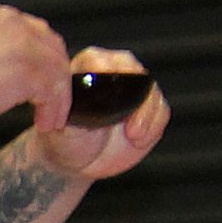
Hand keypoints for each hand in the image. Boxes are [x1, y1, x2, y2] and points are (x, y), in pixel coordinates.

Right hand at [0, 0, 71, 134]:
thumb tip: (0, 72)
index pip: (36, 34)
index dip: (44, 60)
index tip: (42, 85)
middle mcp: (12, 23)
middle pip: (53, 49)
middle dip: (56, 79)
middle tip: (52, 105)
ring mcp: (22, 45)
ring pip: (58, 71)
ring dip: (59, 99)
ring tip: (51, 120)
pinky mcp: (26, 71)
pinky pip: (55, 90)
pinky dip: (55, 108)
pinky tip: (45, 123)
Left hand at [29, 44, 167, 181]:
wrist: (80, 162)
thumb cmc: (63, 141)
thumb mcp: (60, 129)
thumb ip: (67, 113)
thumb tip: (71, 103)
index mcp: (84, 69)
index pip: (97, 60)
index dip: (105, 74)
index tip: (109, 96)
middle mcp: (113, 72)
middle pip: (133, 70)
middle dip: (135, 97)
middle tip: (128, 123)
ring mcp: (134, 89)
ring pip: (150, 90)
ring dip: (146, 114)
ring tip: (132, 135)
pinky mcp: (150, 107)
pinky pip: (161, 110)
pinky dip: (153, 126)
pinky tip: (138, 140)